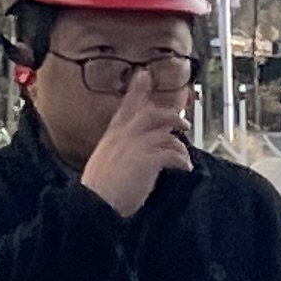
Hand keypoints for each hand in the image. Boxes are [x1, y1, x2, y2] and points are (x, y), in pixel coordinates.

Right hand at [78, 69, 192, 217]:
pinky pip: (172, 153)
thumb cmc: (100, 189)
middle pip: (151, 114)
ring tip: (186, 156)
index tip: (144, 75)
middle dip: (170, 116)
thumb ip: (119, 150)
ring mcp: (136, 145)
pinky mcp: (148, 159)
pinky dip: (182, 161)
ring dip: (179, 144)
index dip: (137, 90)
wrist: (95, 205)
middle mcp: (123, 135)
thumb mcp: (105, 161)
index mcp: (112, 135)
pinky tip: (185, 169)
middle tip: (183, 124)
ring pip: (165, 133)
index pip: (126, 107)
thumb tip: (134, 151)